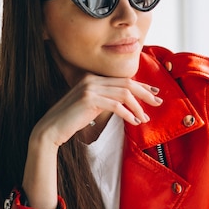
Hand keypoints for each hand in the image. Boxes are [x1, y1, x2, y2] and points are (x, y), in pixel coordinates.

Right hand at [32, 74, 162, 147]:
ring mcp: (90, 88)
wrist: (50, 129)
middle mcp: (91, 80)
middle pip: (126, 83)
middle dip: (145, 92)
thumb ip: (104, 101)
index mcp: (91, 79)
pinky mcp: (89, 99)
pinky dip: (128, 114)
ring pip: (124, 94)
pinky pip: (117, 105)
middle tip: (158, 102)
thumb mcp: (90, 107)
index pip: (121, 79)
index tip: (153, 92)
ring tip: (145, 118)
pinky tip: (134, 122)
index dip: (140, 85)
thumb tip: (125, 104)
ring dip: (138, 106)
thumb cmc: (70, 121)